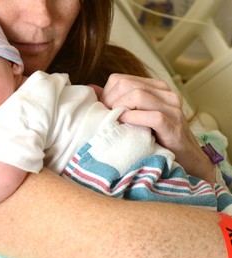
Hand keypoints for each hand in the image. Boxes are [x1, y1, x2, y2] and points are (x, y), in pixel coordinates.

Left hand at [96, 74, 214, 181]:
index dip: (106, 95)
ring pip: (137, 95)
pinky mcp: (173, 124)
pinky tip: (125, 125)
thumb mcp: (137, 115)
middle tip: (106, 118)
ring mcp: (171, 108)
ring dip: (119, 109)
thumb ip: (117, 101)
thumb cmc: (158, 137)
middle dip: (110, 102)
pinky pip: (151, 116)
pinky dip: (133, 118)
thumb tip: (92, 89)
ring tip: (114, 122)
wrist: (186, 157)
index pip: (121, 79)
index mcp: (155, 87)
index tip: (103, 111)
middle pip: (127, 85)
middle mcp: (165, 93)